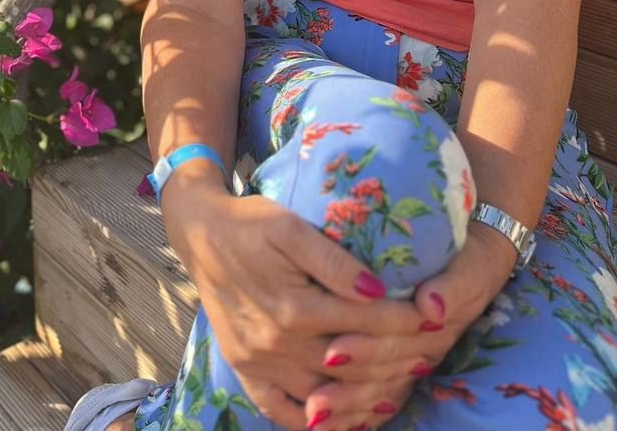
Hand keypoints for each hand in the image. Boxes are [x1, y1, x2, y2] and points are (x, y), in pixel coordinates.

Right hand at [162, 186, 430, 430]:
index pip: (366, 322)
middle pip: (352, 364)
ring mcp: (259, 362)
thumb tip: (376, 290)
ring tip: (398, 387)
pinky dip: (316, 420)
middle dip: (397, 361)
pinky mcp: (244, 369)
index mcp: (294, 307)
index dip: (405, 321)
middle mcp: (277, 343)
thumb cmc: (250, 223)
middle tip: (428, 356)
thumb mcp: (290, 227)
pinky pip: (283, 411)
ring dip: (365, 396)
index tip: (434, 318)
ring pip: (325, 397)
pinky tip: (342, 416)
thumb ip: (333, 261)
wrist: (200, 233)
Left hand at [301, 223, 517, 428]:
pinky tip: (327, 424)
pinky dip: (356, 414)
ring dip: (347, 408)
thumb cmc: (469, 262)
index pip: (396, 348)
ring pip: (380, 394)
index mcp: (433, 332)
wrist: (476, 261)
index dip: (365, 351)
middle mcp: (421, 353)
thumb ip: (451, 289)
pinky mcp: (401, 362)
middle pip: (382, 376)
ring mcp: (411, 361)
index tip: (332, 351)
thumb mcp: (467, 270)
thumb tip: (431, 307)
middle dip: (348, 390)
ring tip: (314, 418)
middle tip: (314, 402)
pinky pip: (381, 399)